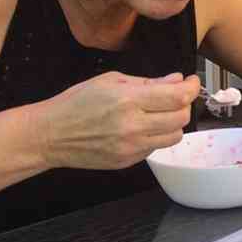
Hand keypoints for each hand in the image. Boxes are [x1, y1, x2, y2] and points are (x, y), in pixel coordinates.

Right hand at [36, 71, 198, 169]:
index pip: (177, 97)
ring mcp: (131, 147)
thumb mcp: (110, 81)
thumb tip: (176, 80)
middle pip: (182, 118)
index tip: (192, 82)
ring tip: (159, 113)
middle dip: (183, 104)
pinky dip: (157, 136)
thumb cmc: (76, 103)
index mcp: (128, 101)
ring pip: (175, 136)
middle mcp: (132, 126)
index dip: (192, 87)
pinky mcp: (128, 161)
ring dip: (173, 123)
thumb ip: (147, 82)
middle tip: (174, 96)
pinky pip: (156, 148)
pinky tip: (142, 127)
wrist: (50, 135)